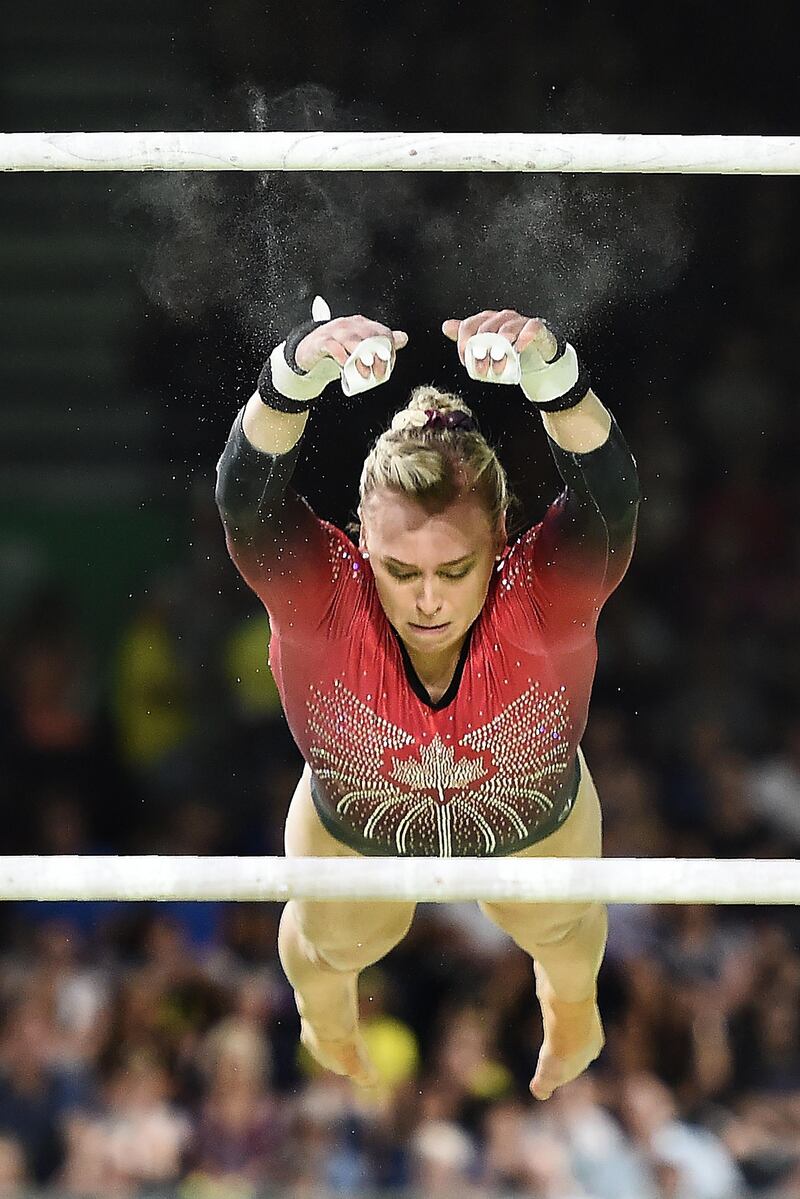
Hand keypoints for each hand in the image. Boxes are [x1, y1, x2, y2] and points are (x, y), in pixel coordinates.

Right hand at [295, 315, 407, 377]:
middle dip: (376, 356)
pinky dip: (341, 357)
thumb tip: (404, 338)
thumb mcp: (360, 345)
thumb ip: (381, 342)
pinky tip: (345, 366)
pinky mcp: (321, 341)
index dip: (388, 349)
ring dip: (360, 358)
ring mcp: (334, 331)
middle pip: (368, 336)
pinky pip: (333, 346)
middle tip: (379, 373)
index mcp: (360, 324)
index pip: (380, 332)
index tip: (389, 366)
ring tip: (366, 373)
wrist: (310, 353)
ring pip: (351, 340)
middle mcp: (348, 324)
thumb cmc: (337, 349)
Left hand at [442, 309, 556, 375]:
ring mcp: (520, 321)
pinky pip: (530, 329)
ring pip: (507, 329)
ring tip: (497, 365)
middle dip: (481, 350)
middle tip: (481, 369)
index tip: (465, 362)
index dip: (464, 344)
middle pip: (486, 329)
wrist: (534, 354)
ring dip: (500, 348)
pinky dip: (524, 339)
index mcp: (487, 320)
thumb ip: (467, 336)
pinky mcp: (536, 327)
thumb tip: (446, 326)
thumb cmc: (508, 348)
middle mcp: (502, 317)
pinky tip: (518, 350)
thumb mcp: (485, 345)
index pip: (469, 326)